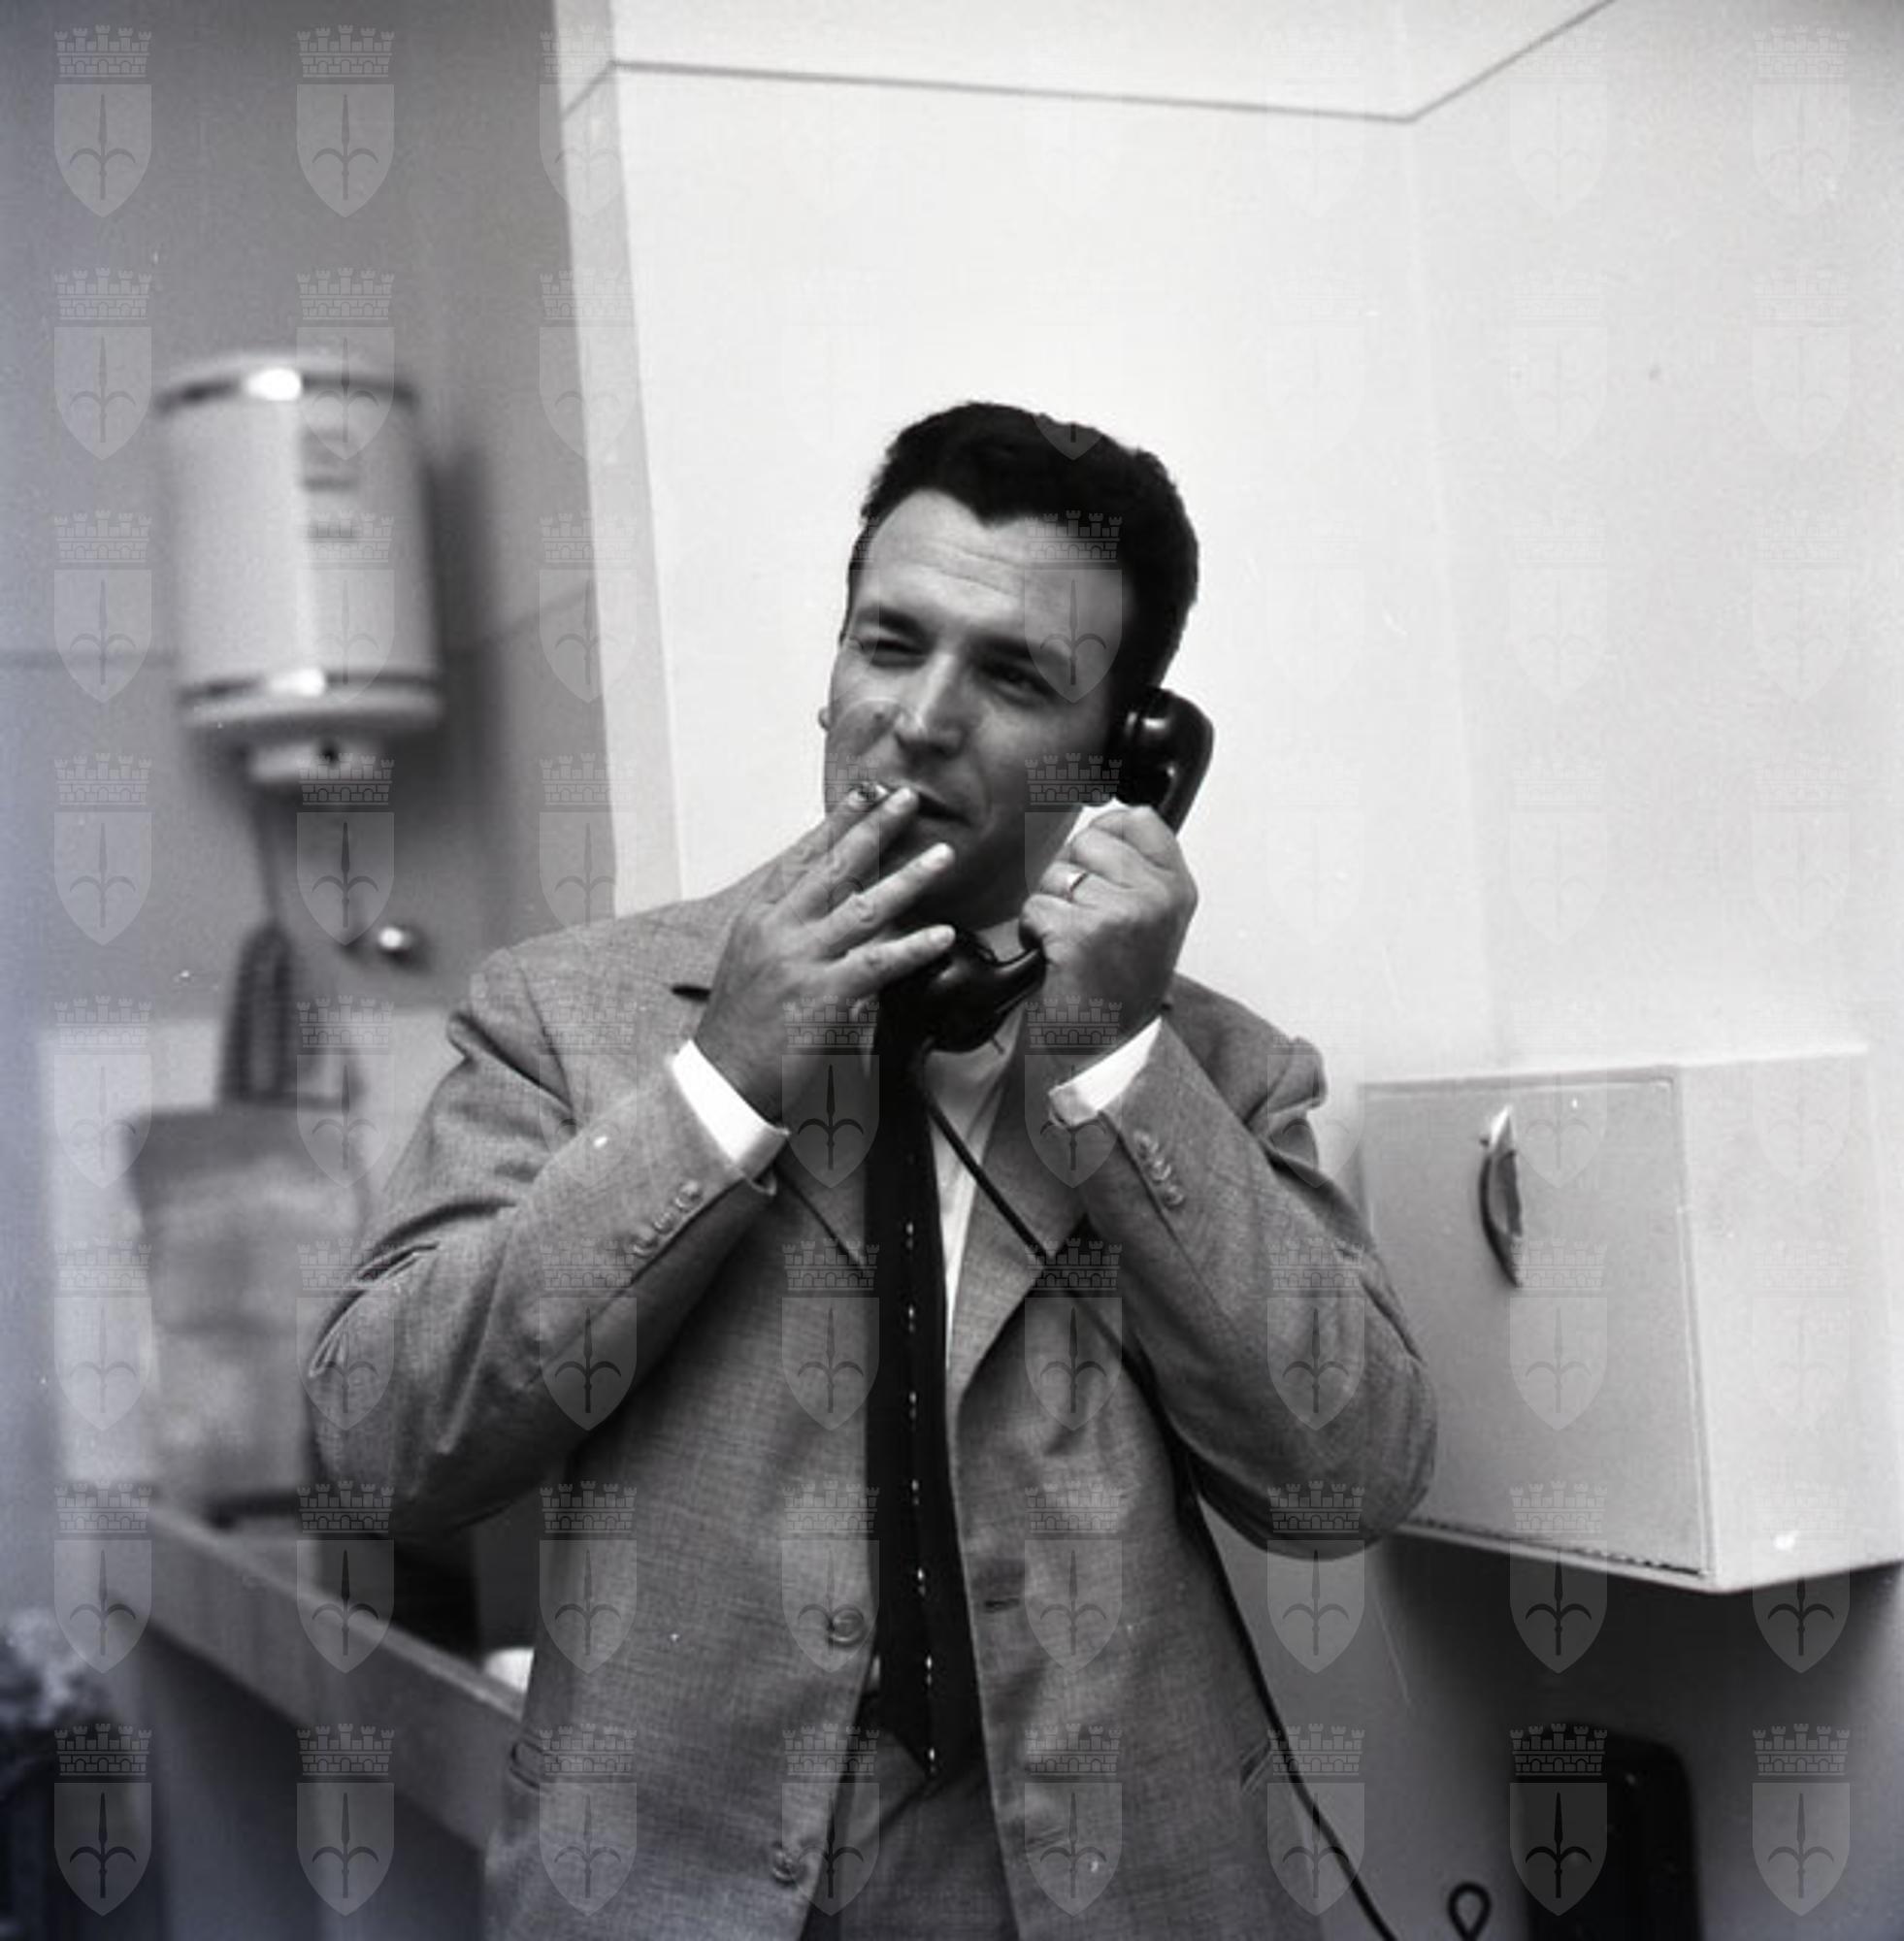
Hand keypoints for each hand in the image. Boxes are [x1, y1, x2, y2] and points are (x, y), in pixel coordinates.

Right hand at [693, 784, 957, 1120]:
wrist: (720, 1079)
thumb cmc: (739, 1026)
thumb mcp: (750, 961)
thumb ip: (786, 929)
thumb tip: (825, 905)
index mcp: (759, 918)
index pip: (801, 858)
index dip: (835, 823)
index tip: (863, 794)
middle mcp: (779, 930)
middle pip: (834, 868)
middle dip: (874, 829)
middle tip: (905, 799)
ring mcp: (801, 961)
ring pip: (863, 908)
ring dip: (908, 878)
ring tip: (941, 856)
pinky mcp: (823, 996)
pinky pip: (877, 964)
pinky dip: (913, 947)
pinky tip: (942, 934)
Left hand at [1019, 806, 1196, 1046]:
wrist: (1107, 1047)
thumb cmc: (1119, 988)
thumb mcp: (1150, 922)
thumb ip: (1135, 872)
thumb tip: (1101, 826)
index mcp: (1177, 889)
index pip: (1139, 819)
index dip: (1105, 833)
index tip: (1095, 864)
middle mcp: (1157, 897)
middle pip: (1089, 840)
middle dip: (1070, 876)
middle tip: (1083, 919)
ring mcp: (1122, 913)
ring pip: (1057, 874)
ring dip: (1050, 907)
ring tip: (1071, 942)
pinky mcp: (1083, 934)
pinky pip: (1036, 906)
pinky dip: (1033, 931)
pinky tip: (1055, 956)